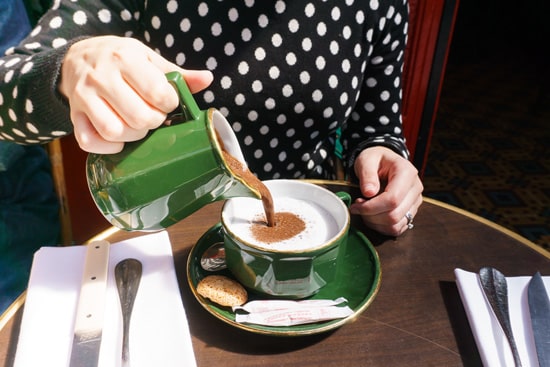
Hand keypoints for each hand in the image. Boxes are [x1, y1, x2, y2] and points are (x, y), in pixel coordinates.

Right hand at [59, 36, 212, 152]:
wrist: (76, 57)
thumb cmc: (120, 59)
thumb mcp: (148, 58)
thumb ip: (177, 73)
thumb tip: (207, 79)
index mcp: (125, 59)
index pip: (157, 92)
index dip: (169, 104)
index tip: (168, 103)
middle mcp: (101, 77)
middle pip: (139, 117)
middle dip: (154, 122)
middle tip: (154, 116)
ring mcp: (84, 98)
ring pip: (114, 131)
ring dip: (134, 136)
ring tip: (138, 126)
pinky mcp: (74, 115)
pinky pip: (89, 142)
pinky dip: (108, 147)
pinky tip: (120, 139)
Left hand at [350, 146, 423, 235]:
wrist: (383, 161)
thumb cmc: (375, 159)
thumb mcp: (367, 160)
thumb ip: (367, 174)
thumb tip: (369, 192)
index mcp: (407, 173)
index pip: (392, 199)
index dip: (371, 207)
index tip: (356, 205)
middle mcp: (415, 188)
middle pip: (394, 215)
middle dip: (371, 216)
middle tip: (358, 207)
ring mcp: (415, 202)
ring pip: (396, 225)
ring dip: (375, 223)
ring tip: (364, 210)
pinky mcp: (411, 211)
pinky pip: (397, 229)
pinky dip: (381, 227)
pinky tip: (372, 216)